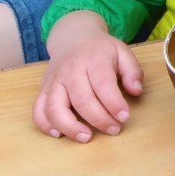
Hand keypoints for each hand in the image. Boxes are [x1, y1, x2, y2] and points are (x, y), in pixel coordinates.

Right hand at [33, 12, 143, 142]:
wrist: (73, 37)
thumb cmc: (101, 49)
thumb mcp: (123, 52)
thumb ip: (133, 71)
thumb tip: (136, 91)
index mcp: (93, 60)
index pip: (103, 85)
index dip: (114, 104)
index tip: (125, 117)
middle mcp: (70, 71)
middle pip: (81, 100)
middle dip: (99, 119)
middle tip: (114, 130)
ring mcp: (54, 81)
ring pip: (55, 108)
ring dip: (70, 127)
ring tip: (87, 138)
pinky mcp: (43, 89)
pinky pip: (38, 109)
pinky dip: (45, 125)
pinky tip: (59, 134)